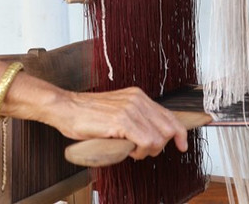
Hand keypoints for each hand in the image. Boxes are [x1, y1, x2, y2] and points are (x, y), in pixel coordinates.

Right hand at [49, 87, 187, 160]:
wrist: (66, 108)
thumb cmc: (87, 113)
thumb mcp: (117, 110)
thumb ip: (135, 118)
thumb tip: (152, 134)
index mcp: (138, 96)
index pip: (169, 115)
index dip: (179, 133)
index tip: (182, 145)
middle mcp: (137, 100)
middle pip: (168, 128)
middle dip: (160, 146)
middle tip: (143, 151)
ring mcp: (130, 109)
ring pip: (158, 139)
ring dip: (146, 151)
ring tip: (130, 149)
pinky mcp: (122, 121)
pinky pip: (145, 142)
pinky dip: (139, 151)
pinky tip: (127, 149)